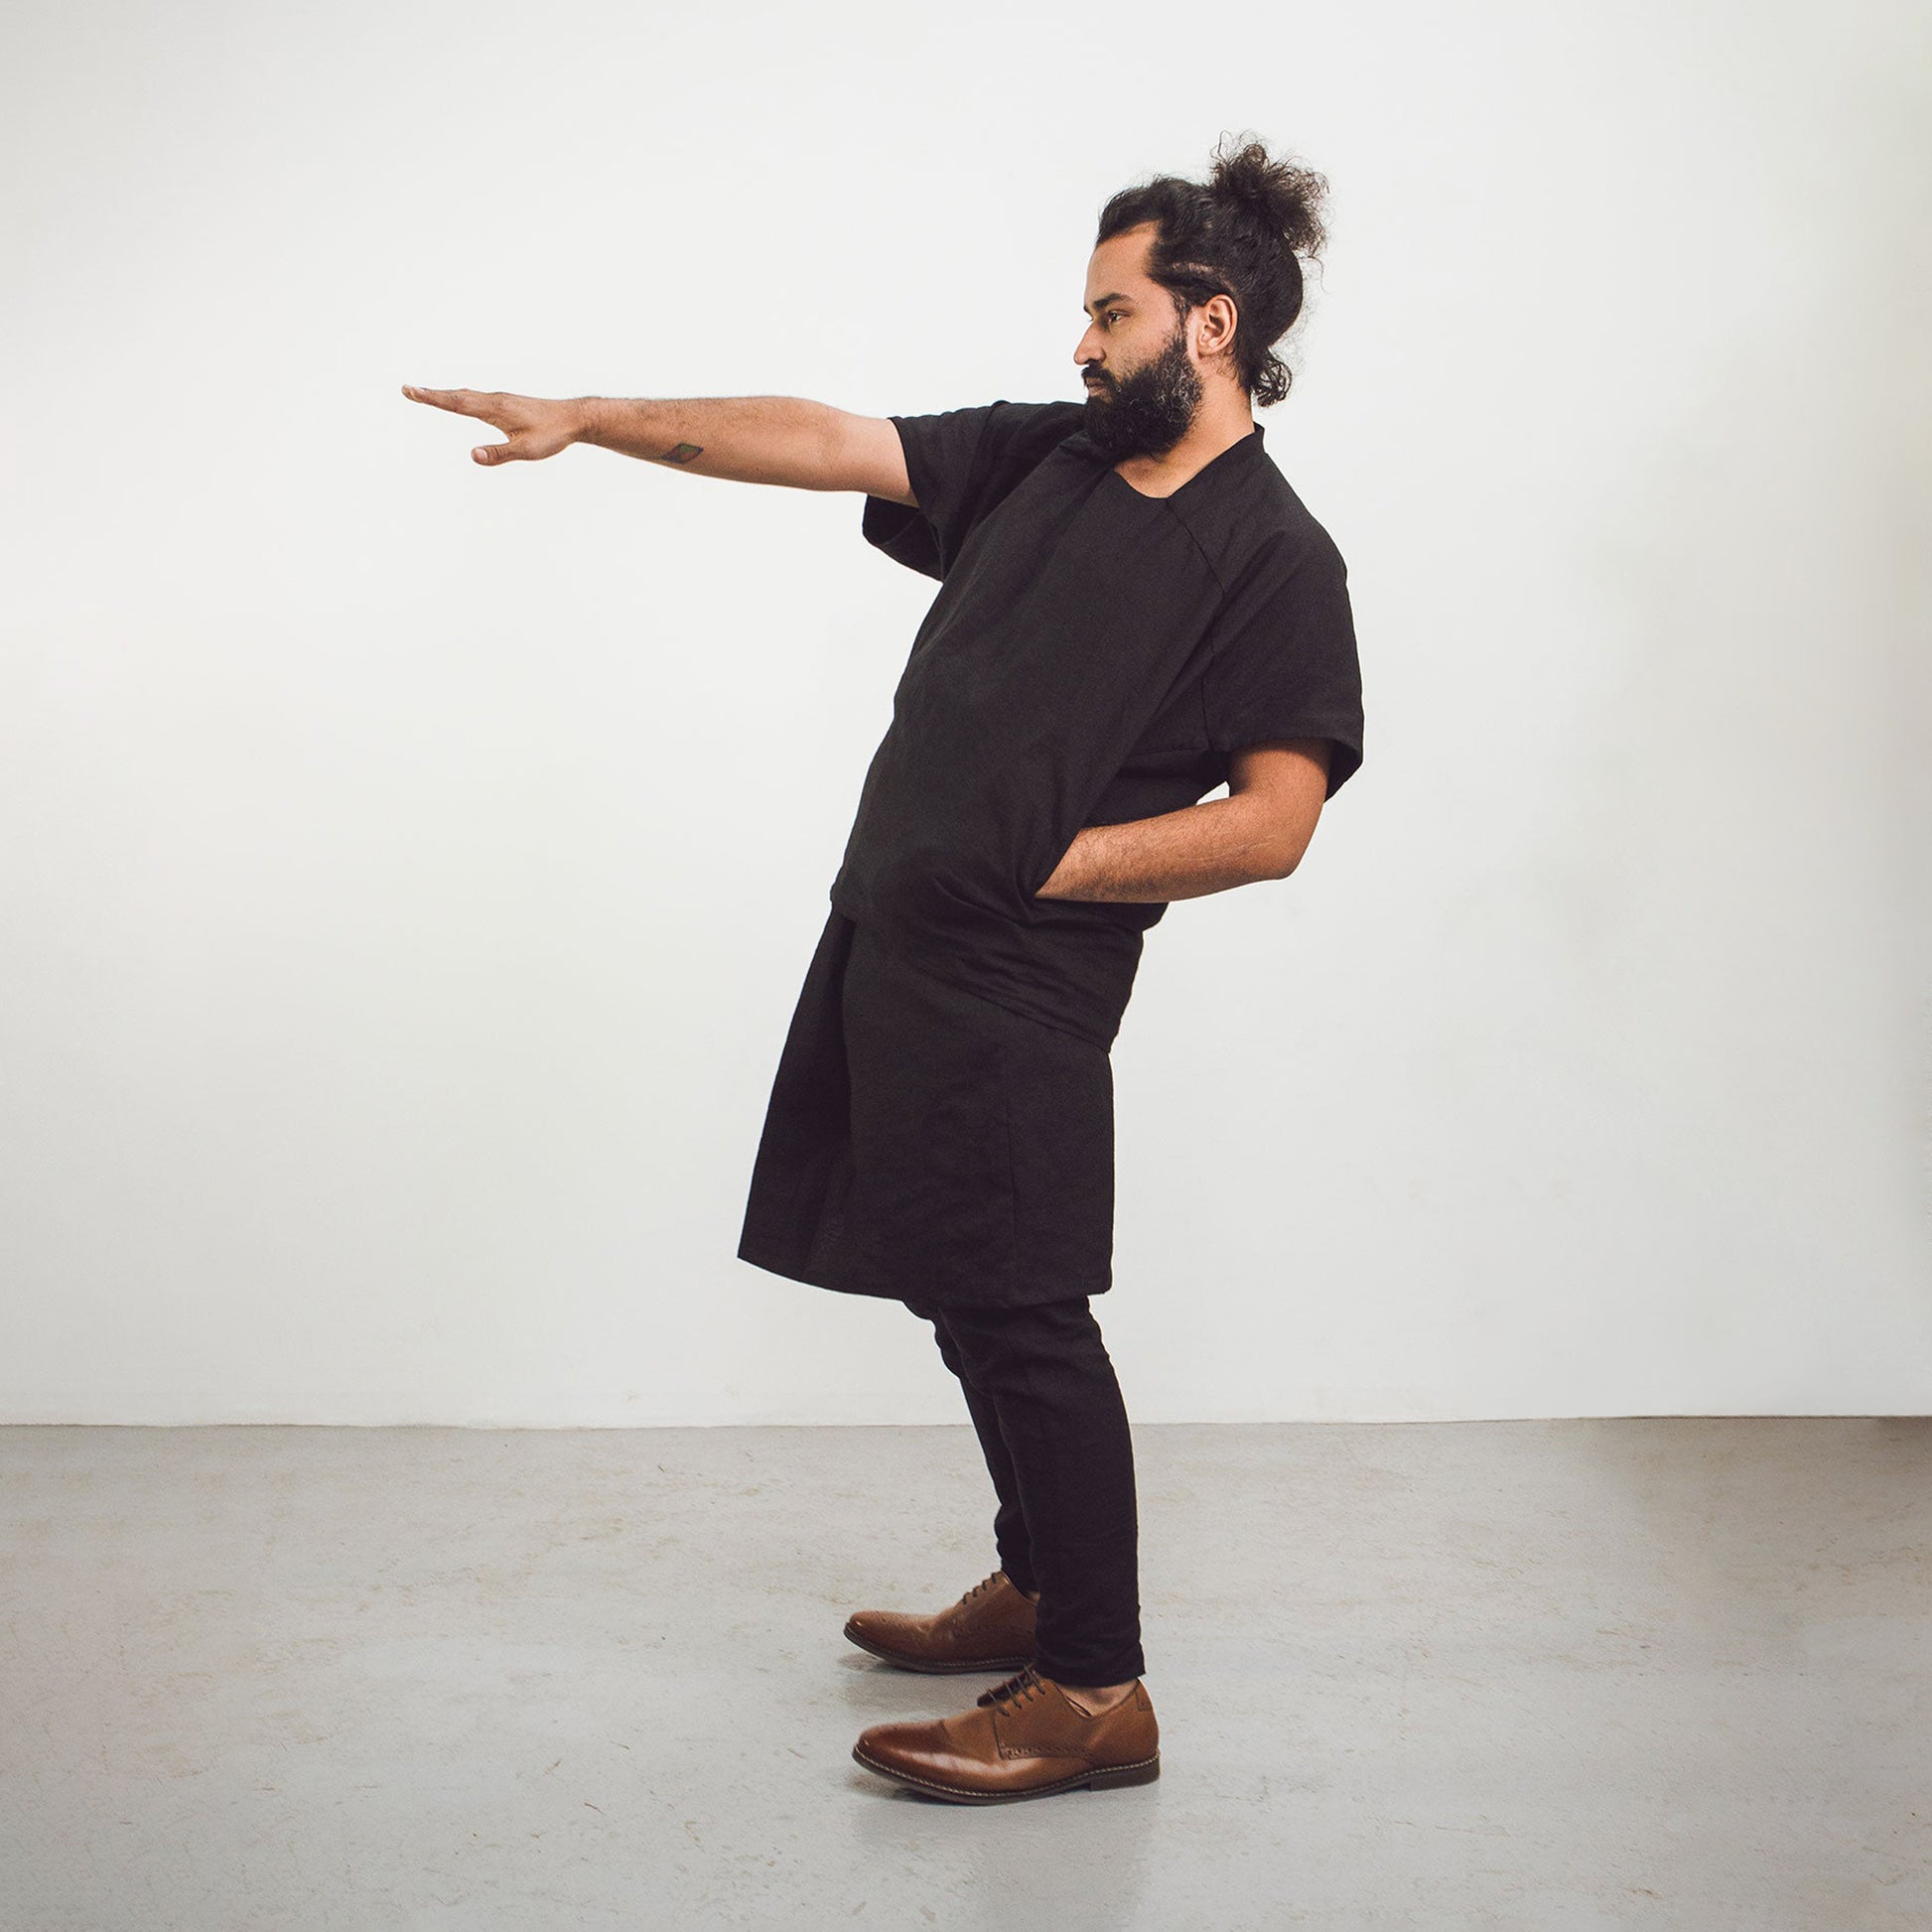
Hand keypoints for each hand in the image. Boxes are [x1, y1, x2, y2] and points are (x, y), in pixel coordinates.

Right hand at [400, 385, 580, 464]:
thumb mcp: (526, 450)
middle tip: (406, 390)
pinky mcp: (507, 404)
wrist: (573, 419)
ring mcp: (500, 400)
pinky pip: (476, 399)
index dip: (432, 398)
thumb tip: (473, 456)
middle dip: (431, 394)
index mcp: (494, 408)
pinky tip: (460, 400)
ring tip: (425, 394)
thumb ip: (499, 454)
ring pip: (466, 396)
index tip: (410, 391)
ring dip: (444, 395)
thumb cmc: (551, 435)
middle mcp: (494, 400)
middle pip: (456, 396)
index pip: (456, 403)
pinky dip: (460, 397)